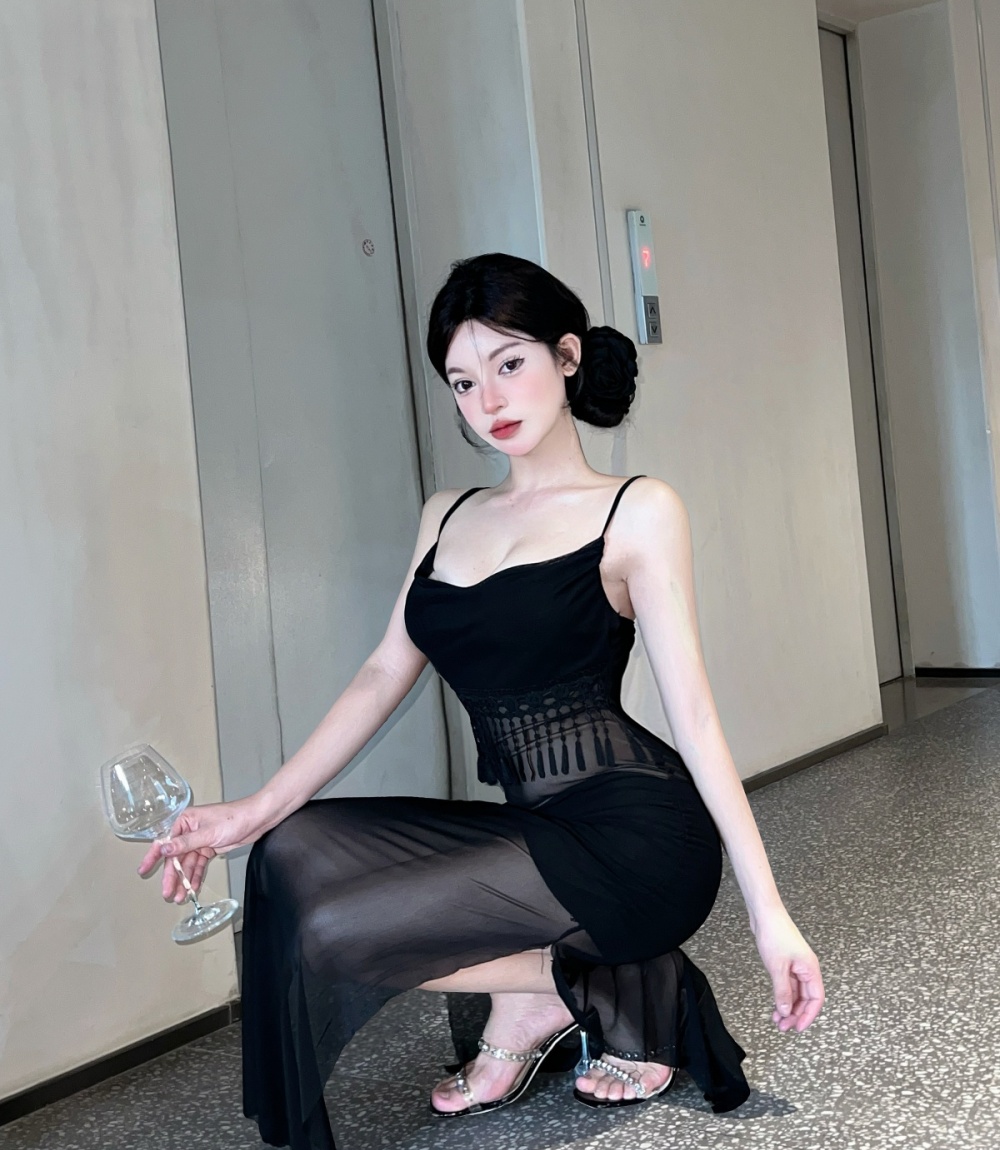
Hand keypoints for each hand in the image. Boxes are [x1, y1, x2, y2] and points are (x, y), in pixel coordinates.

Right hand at [136, 795, 268, 903]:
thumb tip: (164, 849)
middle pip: (176, 856)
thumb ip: (185, 843)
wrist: (257, 819)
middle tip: (168, 893)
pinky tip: (192, 888)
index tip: (142, 870)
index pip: (165, 841)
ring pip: (187, 863)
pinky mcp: (209, 848)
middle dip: (172, 876)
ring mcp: (200, 840)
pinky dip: (195, 876)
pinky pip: (198, 864)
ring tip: (180, 897)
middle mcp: (189, 830)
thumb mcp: (208, 832)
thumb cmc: (234, 818)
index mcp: (185, 820)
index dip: (153, 857)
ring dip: (184, 880)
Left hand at [753, 910, 824, 1032]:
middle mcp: (806, 969)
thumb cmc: (775, 934)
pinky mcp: (785, 963)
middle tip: (783, 1027)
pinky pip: (787, 985)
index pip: (816, 999)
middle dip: (796, 1014)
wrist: (765, 914)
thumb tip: (786, 1011)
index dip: (808, 1015)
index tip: (798, 1028)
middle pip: (806, 998)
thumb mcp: (778, 967)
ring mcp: (795, 966)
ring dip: (787, 1007)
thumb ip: (783, 992)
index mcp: (811, 969)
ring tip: (777, 1020)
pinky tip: (775, 1006)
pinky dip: (782, 996)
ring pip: (796, 993)